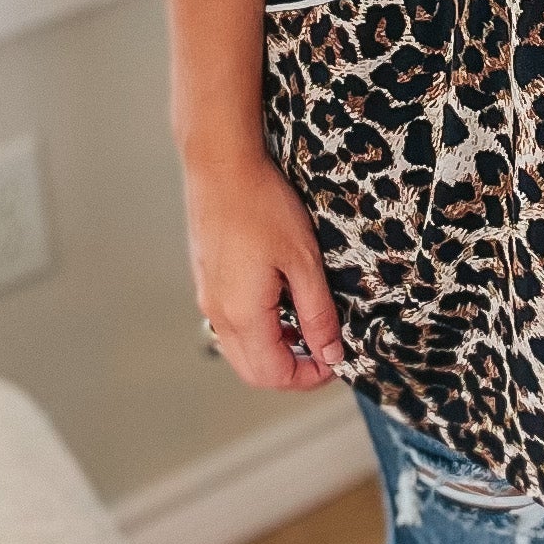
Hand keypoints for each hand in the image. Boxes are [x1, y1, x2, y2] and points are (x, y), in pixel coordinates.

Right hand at [187, 147, 344, 391]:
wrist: (221, 165)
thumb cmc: (261, 204)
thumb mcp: (304, 262)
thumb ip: (317, 314)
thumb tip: (331, 354)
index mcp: (243, 314)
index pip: (274, 375)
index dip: (309, 378)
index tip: (335, 361)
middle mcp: (219, 313)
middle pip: (253, 371)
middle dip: (291, 371)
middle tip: (323, 352)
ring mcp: (209, 297)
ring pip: (240, 349)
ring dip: (274, 350)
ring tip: (306, 326)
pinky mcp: (208, 280)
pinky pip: (232, 324)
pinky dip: (259, 330)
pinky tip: (281, 303)